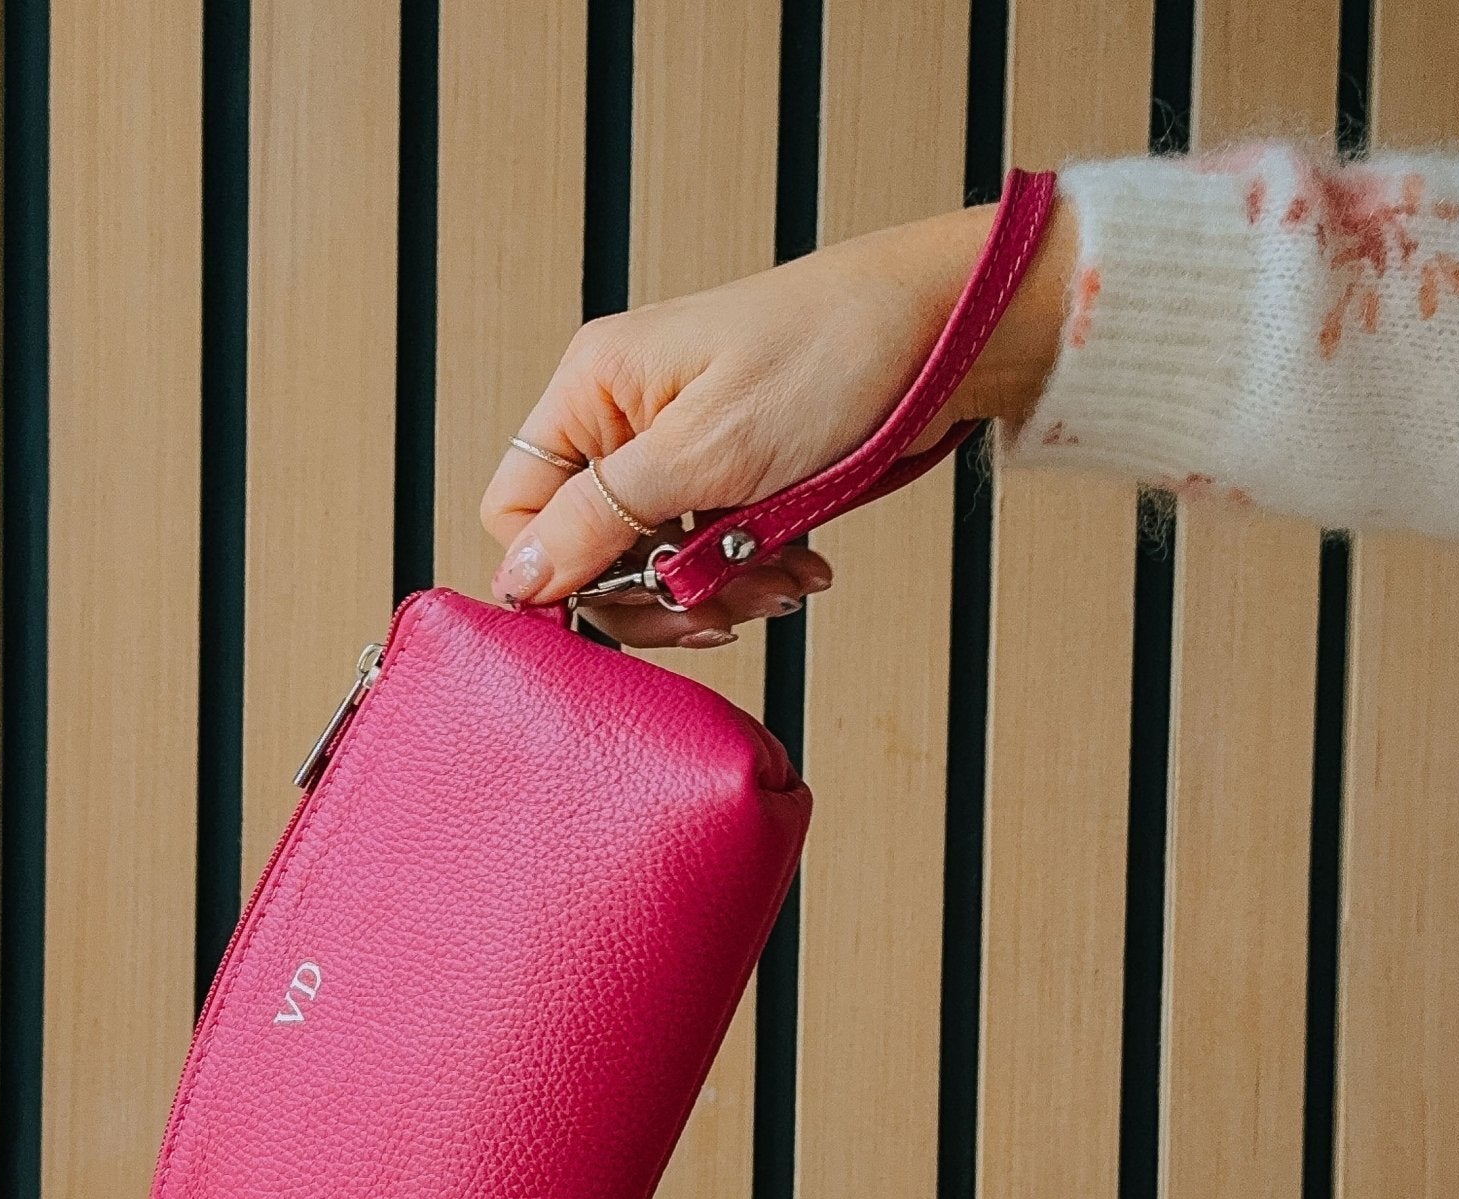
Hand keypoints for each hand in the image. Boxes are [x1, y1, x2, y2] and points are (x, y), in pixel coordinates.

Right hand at [478, 191, 1074, 648]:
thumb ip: (600, 519)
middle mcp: (623, 419)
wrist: (941, 330)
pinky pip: (712, 554)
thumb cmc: (826, 357)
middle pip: (590, 553)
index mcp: (592, 392)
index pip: (519, 513)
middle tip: (720, 608)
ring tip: (782, 581)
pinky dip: (754, 573)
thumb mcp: (704, 452)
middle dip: (658, 593)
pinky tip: (802, 565)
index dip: (559, 574)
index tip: (624, 604)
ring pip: (657, 565)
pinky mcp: (730, 477)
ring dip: (718, 592)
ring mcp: (678, 450)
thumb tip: (516, 580)